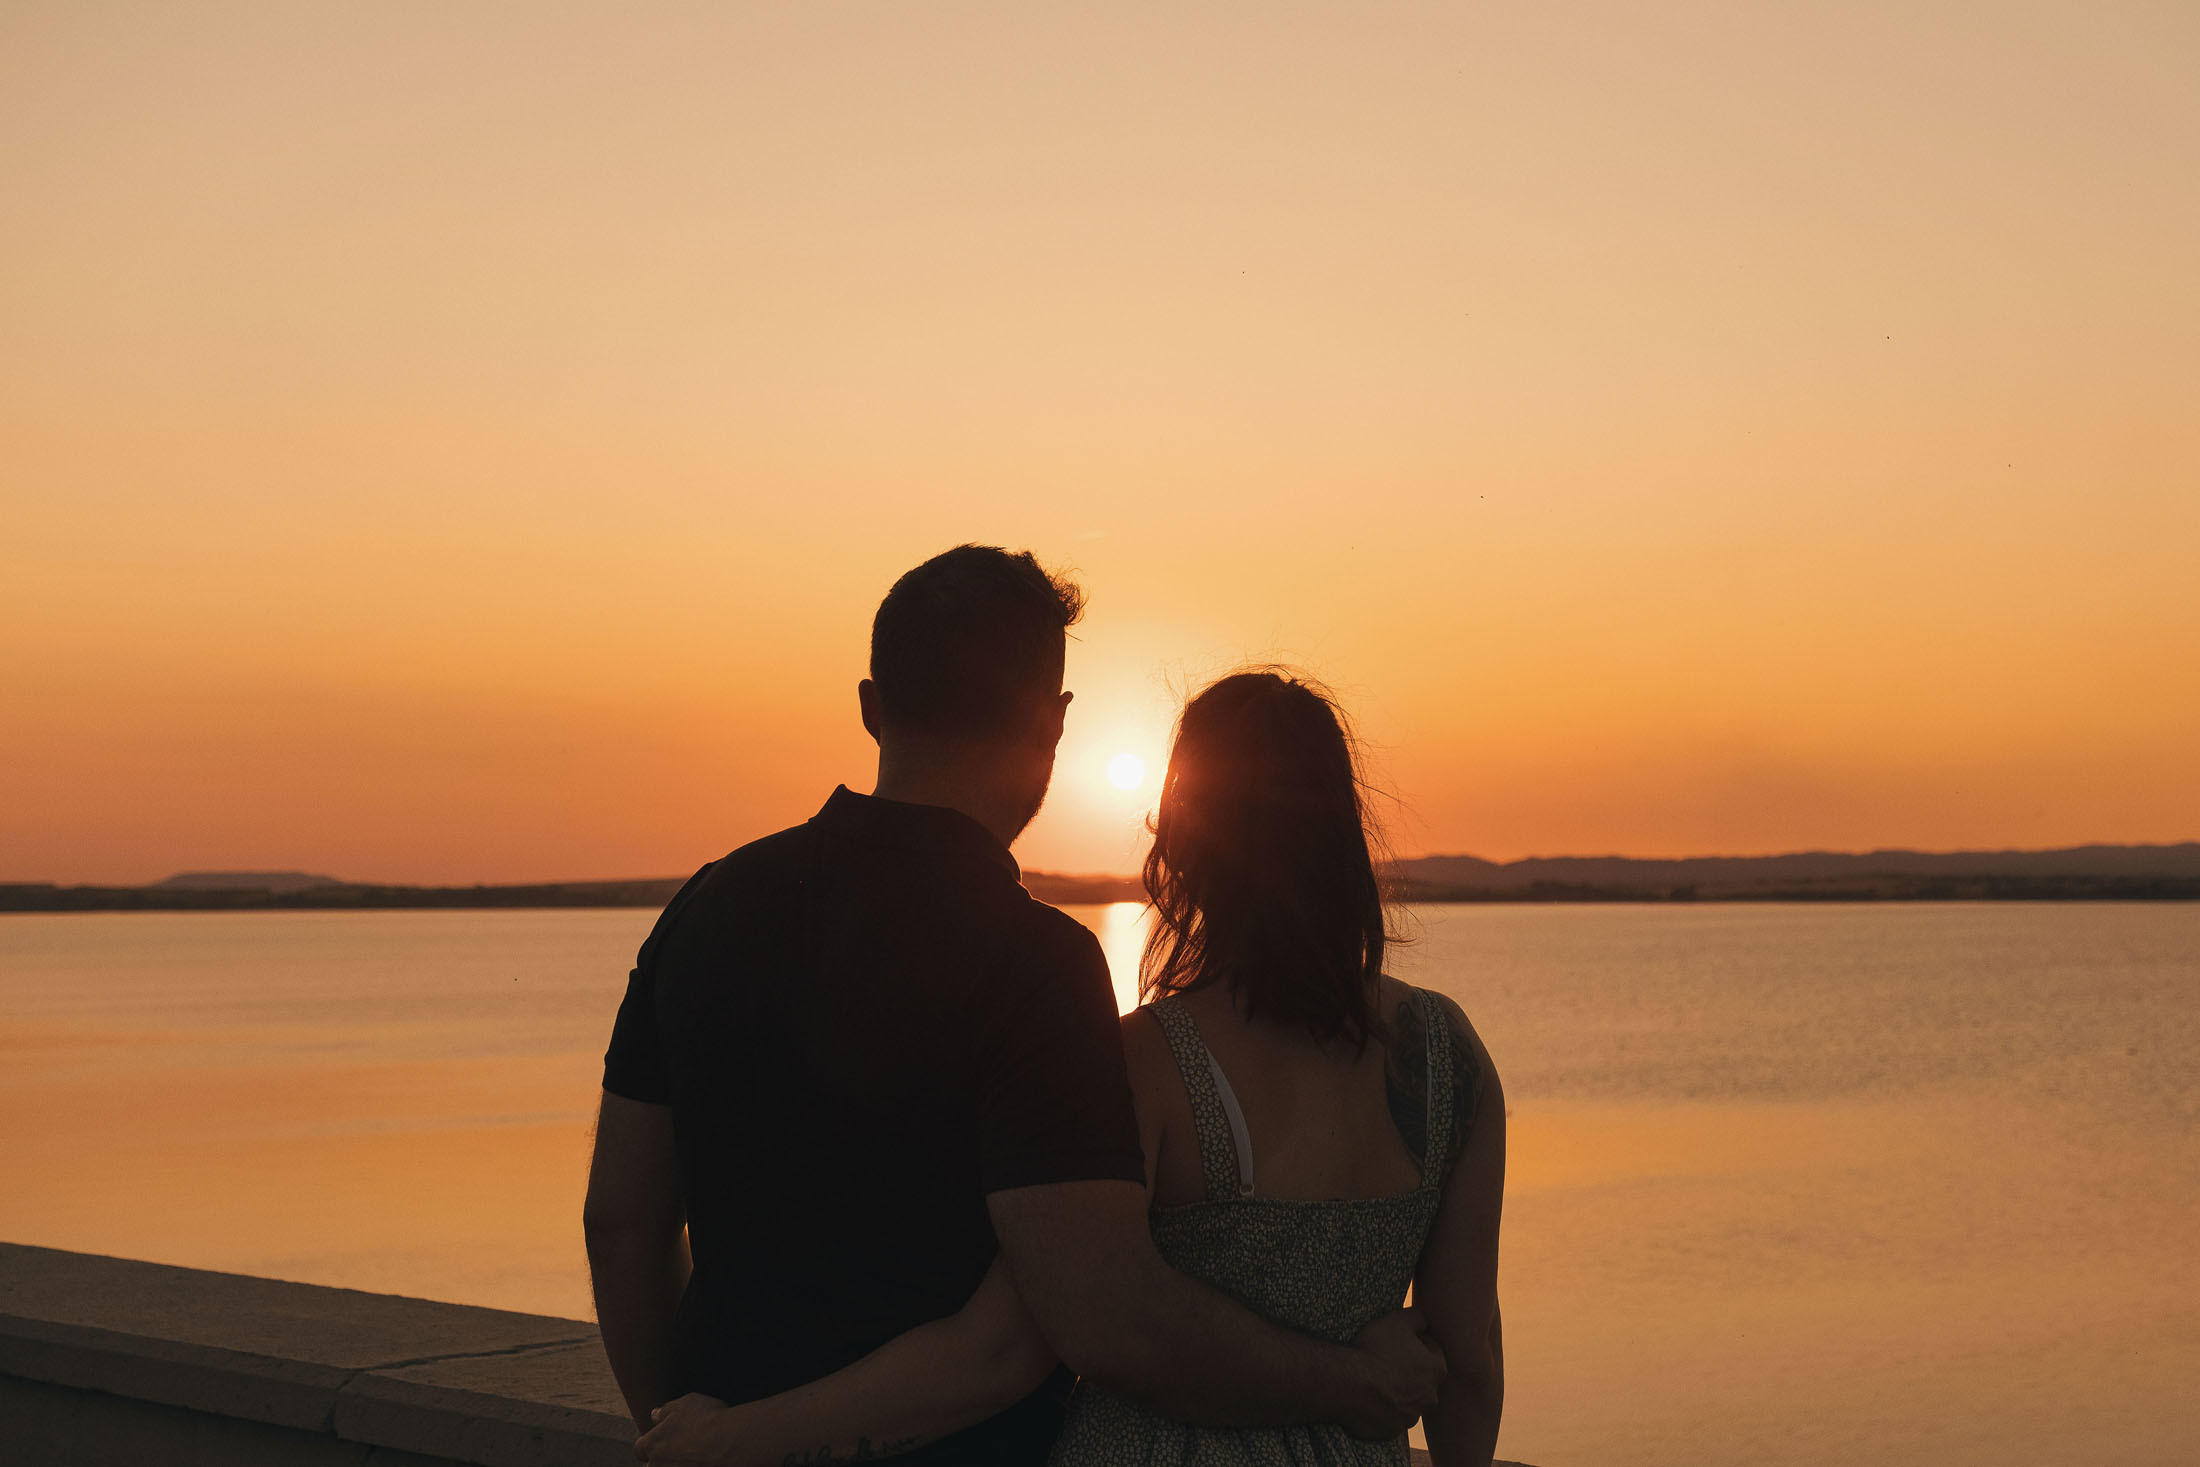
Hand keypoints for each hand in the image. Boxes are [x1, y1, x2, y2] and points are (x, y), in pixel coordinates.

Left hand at [636, 1392, 733, 1464]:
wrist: (730, 1443)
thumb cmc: (706, 1420)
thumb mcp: (684, 1404)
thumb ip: (665, 1410)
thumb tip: (655, 1414)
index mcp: (652, 1445)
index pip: (640, 1449)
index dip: (650, 1444)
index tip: (661, 1439)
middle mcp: (658, 1465)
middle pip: (652, 1465)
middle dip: (661, 1459)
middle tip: (679, 1449)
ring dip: (677, 1464)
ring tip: (693, 1456)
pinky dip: (692, 1465)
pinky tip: (704, 1460)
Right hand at [1340, 1306, 1446, 1439]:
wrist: (1349, 1385)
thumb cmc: (1375, 1350)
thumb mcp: (1397, 1320)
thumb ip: (1418, 1317)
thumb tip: (1425, 1320)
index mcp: (1436, 1369)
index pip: (1433, 1350)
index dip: (1416, 1341)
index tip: (1399, 1339)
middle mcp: (1429, 1396)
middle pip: (1423, 1378)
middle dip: (1410, 1369)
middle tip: (1387, 1358)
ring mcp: (1411, 1416)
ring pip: (1408, 1400)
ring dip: (1398, 1390)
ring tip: (1375, 1378)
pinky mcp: (1392, 1430)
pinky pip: (1391, 1416)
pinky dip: (1383, 1408)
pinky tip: (1368, 1395)